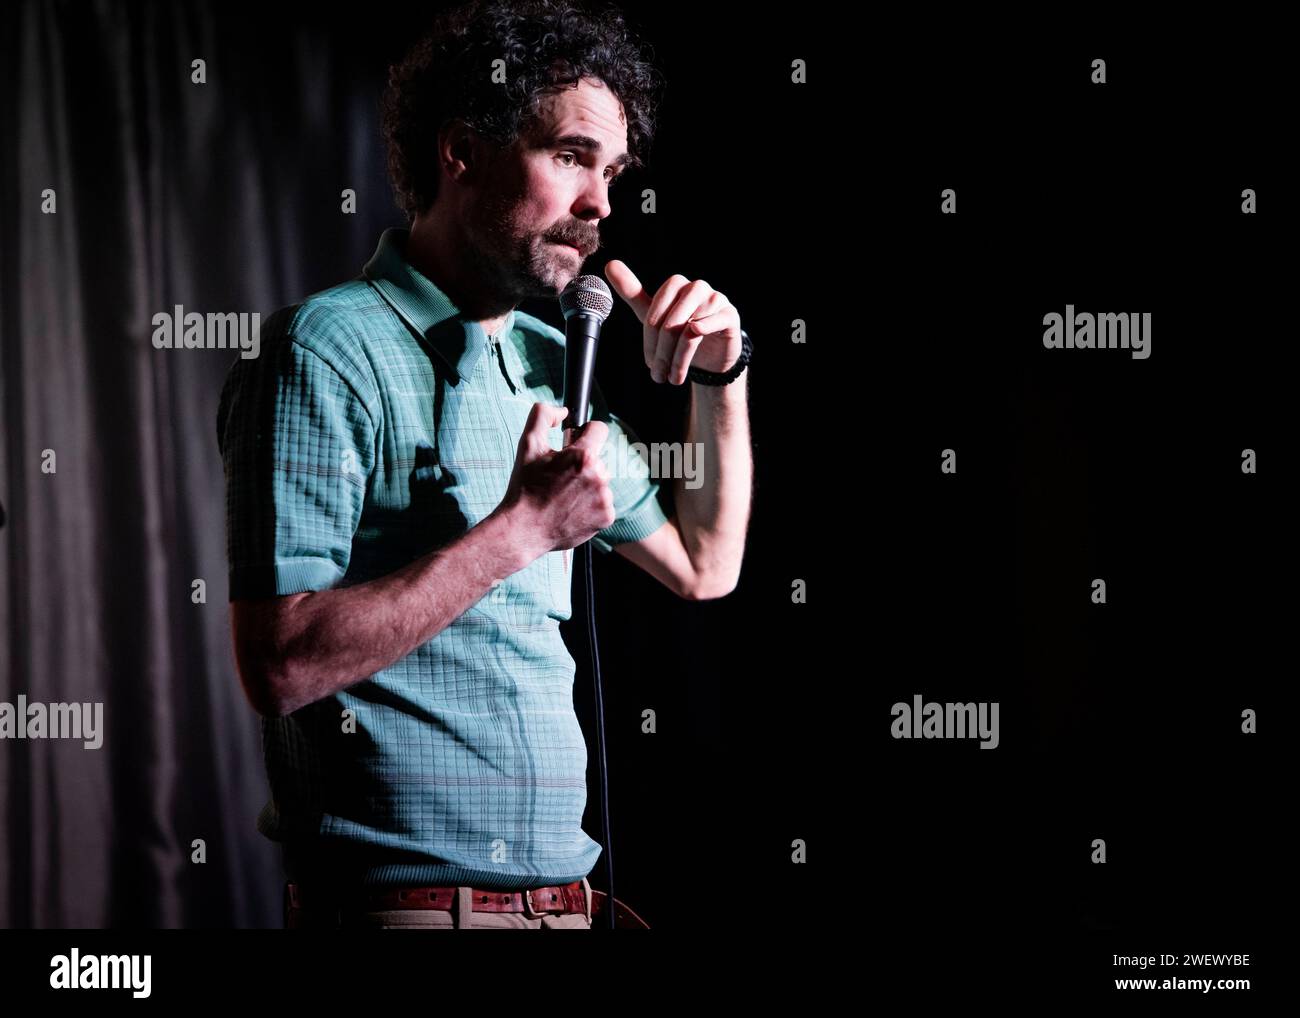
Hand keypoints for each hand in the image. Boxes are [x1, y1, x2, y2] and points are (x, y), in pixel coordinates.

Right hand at [496, 403, 615, 557]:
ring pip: (602, 482)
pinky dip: (591, 505)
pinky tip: (571, 509)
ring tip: (564, 496)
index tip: (576, 440)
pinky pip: (604, 503)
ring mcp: (605, 498)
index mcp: (583, 456)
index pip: (600, 429)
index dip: (586, 432)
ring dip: (587, 485)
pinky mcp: (606, 517)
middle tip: (561, 477)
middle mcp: (599, 476)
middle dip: (583, 464)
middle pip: (599, 459)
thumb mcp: (528, 445)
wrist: (523, 529)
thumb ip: (542, 415)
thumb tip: (563, 411)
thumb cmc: (524, 487)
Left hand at [604, 260, 742, 384]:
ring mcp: (716, 299)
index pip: (655, 314)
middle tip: (658, 376)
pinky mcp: (730, 314)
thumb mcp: (654, 316)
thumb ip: (633, 292)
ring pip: (689, 328)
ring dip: (679, 357)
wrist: (712, 355)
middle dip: (662, 353)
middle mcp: (697, 288)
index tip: (649, 364)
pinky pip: (713, 322)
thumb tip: (610, 264)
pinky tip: (695, 346)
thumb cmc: (682, 332)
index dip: (649, 342)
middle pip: (671, 322)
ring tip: (675, 378)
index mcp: (676, 285)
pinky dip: (703, 333)